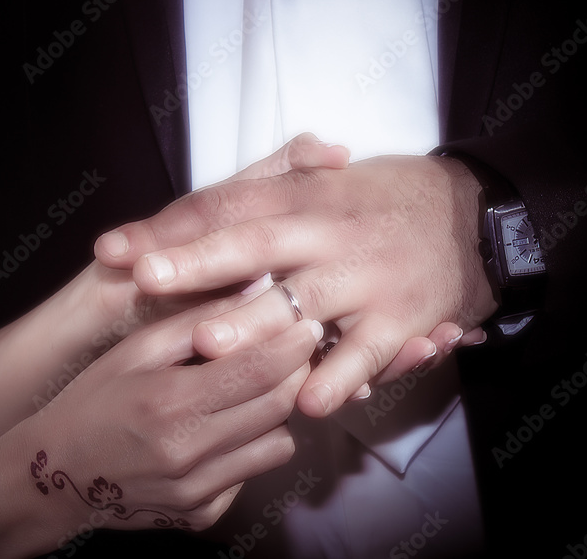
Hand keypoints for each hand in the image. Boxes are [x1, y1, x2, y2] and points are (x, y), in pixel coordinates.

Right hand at [12, 288, 321, 538]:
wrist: (54, 478)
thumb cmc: (90, 402)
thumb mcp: (134, 351)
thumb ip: (195, 322)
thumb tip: (253, 291)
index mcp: (171, 401)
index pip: (260, 369)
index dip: (293, 343)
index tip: (307, 321)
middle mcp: (190, 451)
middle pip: (280, 406)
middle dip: (296, 373)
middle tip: (293, 349)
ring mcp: (199, 490)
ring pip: (278, 445)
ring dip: (276, 414)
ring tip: (252, 391)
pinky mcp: (203, 514)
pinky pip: (251, 474)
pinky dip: (249, 448)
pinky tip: (221, 430)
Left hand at [95, 154, 496, 416]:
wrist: (473, 215)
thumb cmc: (379, 201)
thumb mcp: (322, 183)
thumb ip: (258, 195)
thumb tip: (190, 212)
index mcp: (299, 195)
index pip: (222, 207)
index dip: (166, 229)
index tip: (113, 249)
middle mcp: (326, 230)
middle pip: (251, 243)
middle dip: (196, 263)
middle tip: (146, 280)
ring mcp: (363, 276)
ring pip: (301, 302)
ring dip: (255, 324)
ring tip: (209, 343)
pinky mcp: (399, 317)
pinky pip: (363, 352)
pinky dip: (336, 377)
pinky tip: (304, 402)